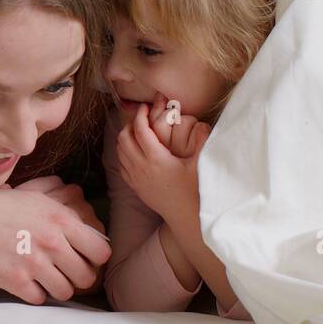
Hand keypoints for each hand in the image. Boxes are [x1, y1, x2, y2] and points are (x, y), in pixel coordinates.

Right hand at [0, 186, 111, 304]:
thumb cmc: (0, 207)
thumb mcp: (36, 198)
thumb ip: (65, 208)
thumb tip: (86, 211)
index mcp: (61, 221)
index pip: (101, 251)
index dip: (95, 258)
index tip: (86, 258)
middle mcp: (52, 244)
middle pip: (86, 277)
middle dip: (77, 276)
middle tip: (66, 272)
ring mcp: (34, 265)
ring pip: (65, 292)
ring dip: (57, 287)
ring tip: (46, 278)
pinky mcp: (17, 282)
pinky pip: (40, 299)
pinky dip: (35, 293)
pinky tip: (27, 282)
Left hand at [117, 100, 210, 222]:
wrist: (185, 217)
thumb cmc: (196, 191)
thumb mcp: (200, 164)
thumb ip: (201, 141)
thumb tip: (202, 122)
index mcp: (155, 159)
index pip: (139, 129)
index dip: (140, 114)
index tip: (146, 106)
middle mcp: (140, 167)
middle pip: (124, 138)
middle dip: (130, 123)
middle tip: (142, 116)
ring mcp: (135, 178)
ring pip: (120, 151)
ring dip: (126, 137)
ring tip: (139, 130)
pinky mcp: (134, 186)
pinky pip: (121, 164)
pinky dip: (124, 152)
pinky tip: (136, 149)